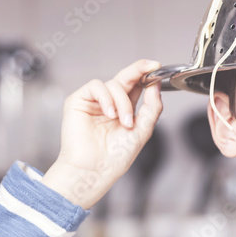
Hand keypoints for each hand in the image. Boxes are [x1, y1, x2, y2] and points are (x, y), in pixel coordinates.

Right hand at [41, 59, 163, 208]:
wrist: (94, 169)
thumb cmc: (115, 157)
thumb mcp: (143, 130)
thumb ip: (152, 107)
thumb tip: (155, 86)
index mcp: (125, 110)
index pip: (136, 86)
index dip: (146, 75)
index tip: (157, 67)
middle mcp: (110, 104)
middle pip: (125, 78)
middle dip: (138, 70)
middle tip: (150, 67)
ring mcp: (94, 102)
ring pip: (114, 84)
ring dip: (123, 102)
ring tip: (124, 122)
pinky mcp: (78, 101)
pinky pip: (96, 86)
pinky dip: (106, 98)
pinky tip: (110, 114)